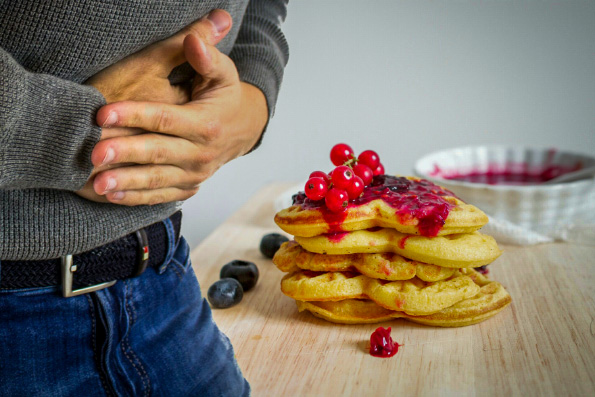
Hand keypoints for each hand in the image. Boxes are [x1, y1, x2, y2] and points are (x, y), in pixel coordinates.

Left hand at [87, 31, 267, 205]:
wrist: (243, 129)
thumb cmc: (225, 97)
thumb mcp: (224, 74)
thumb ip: (207, 57)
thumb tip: (192, 39)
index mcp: (206, 124)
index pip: (166, 120)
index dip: (134, 115)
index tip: (103, 114)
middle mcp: (201, 153)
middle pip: (158, 153)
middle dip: (125, 154)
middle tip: (94, 154)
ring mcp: (195, 174)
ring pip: (157, 180)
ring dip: (127, 183)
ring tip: (98, 183)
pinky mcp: (188, 187)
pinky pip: (161, 195)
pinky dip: (136, 198)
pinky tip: (112, 196)